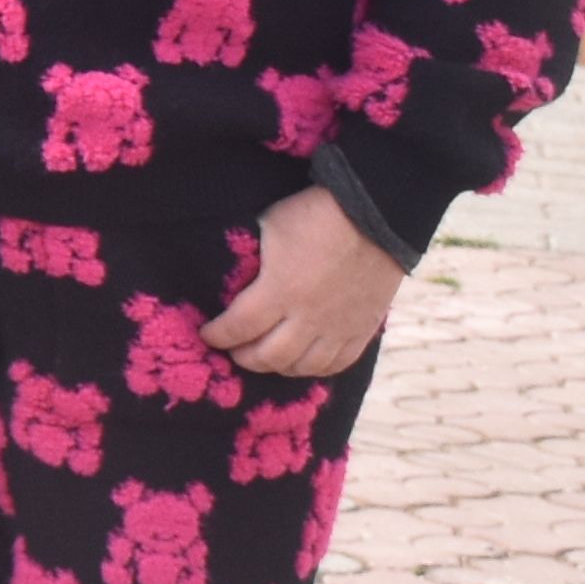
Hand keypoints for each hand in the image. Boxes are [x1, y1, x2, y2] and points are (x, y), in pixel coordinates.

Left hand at [207, 186, 409, 379]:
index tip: (207, 334)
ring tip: (265, 357)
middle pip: (269, 356)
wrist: (376, 216)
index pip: (238, 327)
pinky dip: (314, 368)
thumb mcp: (270, 227)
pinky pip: (337, 363)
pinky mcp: (362, 328)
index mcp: (279, 291)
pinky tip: (302, 362)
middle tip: (233, 350)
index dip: (217, 335)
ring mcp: (338, 327)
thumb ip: (252, 257)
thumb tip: (234, 270)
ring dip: (277, 367)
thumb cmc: (316, 215)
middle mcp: (308, 317)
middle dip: (243, 357)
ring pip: (303, 366)